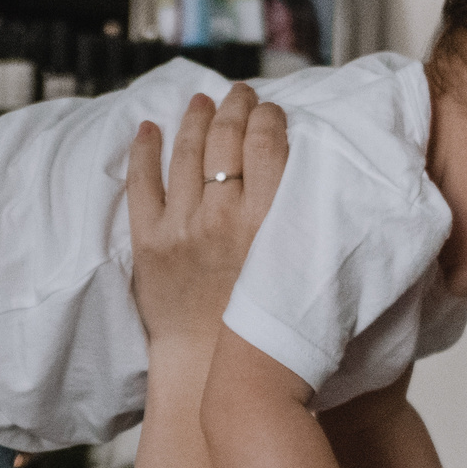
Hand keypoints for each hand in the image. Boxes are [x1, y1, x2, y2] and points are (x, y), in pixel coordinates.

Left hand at [127, 83, 286, 347]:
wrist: (215, 373)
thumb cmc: (270, 330)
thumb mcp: (305, 270)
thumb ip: (312, 224)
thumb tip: (326, 180)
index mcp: (269, 220)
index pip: (268, 141)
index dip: (269, 116)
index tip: (272, 110)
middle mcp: (224, 216)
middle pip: (226, 138)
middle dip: (234, 107)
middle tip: (239, 94)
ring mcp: (182, 227)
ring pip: (186, 151)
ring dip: (194, 119)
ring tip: (201, 102)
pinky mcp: (148, 243)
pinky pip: (140, 184)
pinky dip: (143, 151)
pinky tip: (148, 130)